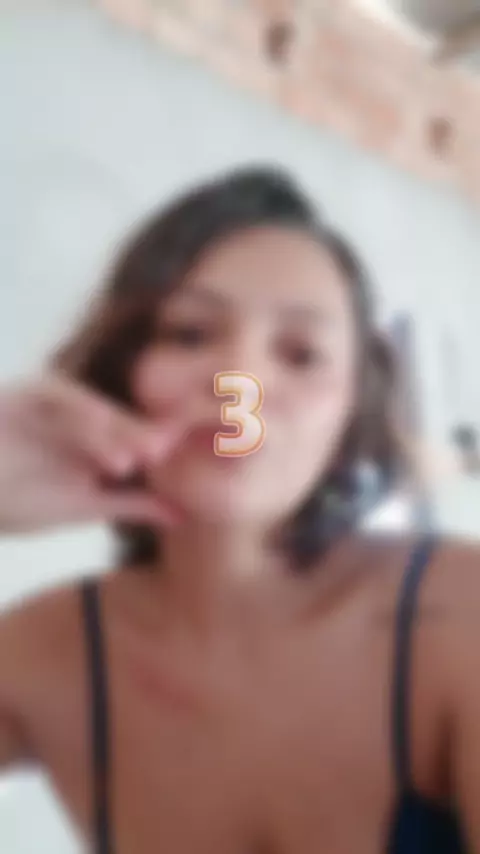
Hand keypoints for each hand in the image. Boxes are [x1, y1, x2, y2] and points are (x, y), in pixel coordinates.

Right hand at [0, 374, 183, 533]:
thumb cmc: (16, 502)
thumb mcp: (80, 506)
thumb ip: (131, 504)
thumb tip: (183, 515)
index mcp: (101, 443)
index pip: (139, 440)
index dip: (164, 448)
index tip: (192, 462)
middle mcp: (84, 419)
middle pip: (121, 422)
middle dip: (142, 436)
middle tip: (166, 453)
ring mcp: (58, 403)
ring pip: (93, 411)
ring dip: (112, 431)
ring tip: (130, 458)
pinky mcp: (33, 392)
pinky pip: (58, 396)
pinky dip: (78, 413)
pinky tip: (93, 429)